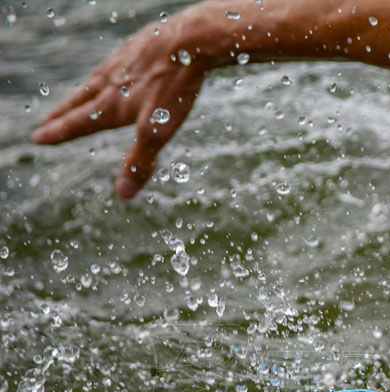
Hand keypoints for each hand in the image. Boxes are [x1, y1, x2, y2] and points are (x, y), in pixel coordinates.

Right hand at [31, 20, 204, 198]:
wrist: (191, 40)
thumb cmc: (173, 87)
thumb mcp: (157, 131)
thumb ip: (140, 161)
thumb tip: (123, 194)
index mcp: (111, 105)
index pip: (78, 123)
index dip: (59, 133)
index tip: (39, 138)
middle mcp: (110, 82)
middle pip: (80, 101)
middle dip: (63, 114)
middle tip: (46, 122)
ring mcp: (123, 63)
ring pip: (96, 81)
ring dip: (82, 93)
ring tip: (75, 99)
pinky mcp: (139, 47)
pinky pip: (116, 64)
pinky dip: (107, 73)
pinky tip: (114, 71)